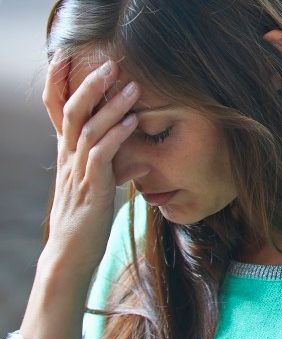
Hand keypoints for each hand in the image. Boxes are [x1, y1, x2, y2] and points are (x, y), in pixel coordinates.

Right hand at [39, 56, 142, 281]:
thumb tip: (143, 161)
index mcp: (68, 155)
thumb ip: (119, 171)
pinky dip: (118, 136)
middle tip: (111, 64)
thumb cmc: (87, 223)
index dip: (60, 84)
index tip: (66, 57)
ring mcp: (77, 172)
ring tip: (132, 86)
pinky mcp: (91, 189)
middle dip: (90, 85)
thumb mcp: (104, 190)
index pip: (57, 111)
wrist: (71, 256)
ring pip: (88, 129)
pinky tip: (134, 122)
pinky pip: (101, 155)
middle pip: (71, 112)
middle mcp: (68, 158)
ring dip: (111, 106)